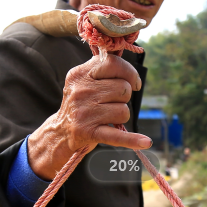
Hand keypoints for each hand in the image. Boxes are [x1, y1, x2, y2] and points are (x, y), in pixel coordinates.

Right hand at [27, 53, 150, 179]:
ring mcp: (84, 113)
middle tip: (110, 103)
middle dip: (123, 98)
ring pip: (124, 111)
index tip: (134, 82)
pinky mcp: (89, 132)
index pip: (113, 63)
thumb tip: (130, 69)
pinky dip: (132, 140)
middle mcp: (81, 91)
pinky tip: (145, 142)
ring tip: (107, 117)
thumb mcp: (83, 81)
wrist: (60, 131)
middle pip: (123, 89)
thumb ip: (102, 69)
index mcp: (80, 74)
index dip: (129, 72)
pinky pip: (117, 135)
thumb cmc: (80, 104)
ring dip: (121, 116)